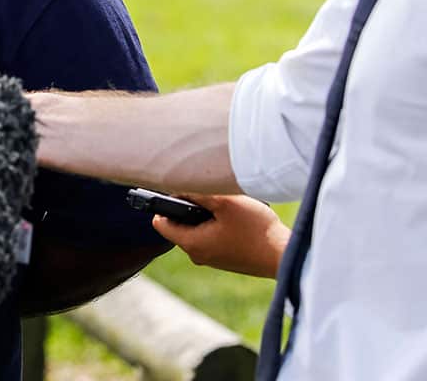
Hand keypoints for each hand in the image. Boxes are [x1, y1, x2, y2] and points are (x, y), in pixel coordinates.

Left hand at [150, 193, 290, 278]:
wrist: (285, 255)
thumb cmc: (256, 230)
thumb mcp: (225, 203)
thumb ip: (198, 194)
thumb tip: (177, 187)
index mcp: (191, 243)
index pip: (160, 222)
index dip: (165, 205)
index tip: (179, 192)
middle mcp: (197, 255)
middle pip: (180, 225)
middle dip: (191, 209)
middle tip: (211, 198)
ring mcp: (212, 259)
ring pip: (198, 229)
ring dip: (208, 216)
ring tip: (226, 209)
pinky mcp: (226, 258)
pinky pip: (213, 237)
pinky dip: (220, 226)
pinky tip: (237, 220)